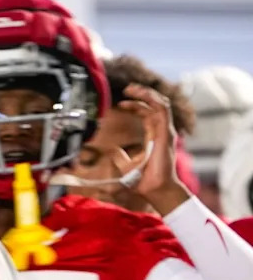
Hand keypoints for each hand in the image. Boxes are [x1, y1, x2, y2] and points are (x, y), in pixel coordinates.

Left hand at [110, 84, 189, 214]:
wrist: (154, 190)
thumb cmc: (143, 181)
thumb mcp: (126, 166)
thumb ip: (121, 158)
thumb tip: (114, 151)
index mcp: (154, 136)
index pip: (148, 114)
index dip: (136, 105)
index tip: (121, 102)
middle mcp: (161, 132)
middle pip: (155, 105)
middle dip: (142, 94)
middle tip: (127, 88)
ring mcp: (165, 132)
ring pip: (161, 104)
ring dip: (146, 93)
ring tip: (132, 89)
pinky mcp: (166, 134)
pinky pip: (163, 110)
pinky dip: (153, 100)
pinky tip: (141, 95)